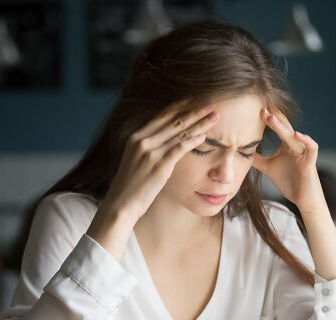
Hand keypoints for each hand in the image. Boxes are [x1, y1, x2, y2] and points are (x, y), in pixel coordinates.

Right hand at [102, 102, 219, 221]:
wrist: (121, 203)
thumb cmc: (130, 185)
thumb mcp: (135, 160)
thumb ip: (147, 148)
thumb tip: (163, 142)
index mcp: (136, 137)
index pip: (162, 116)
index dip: (180, 106)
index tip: (195, 99)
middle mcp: (143, 141)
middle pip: (174, 121)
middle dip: (194, 111)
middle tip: (211, 103)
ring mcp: (151, 152)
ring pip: (180, 132)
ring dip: (200, 123)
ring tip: (215, 117)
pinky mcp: (159, 166)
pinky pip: (179, 149)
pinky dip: (193, 141)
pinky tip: (204, 136)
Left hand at [253, 108, 325, 214]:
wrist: (303, 199)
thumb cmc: (289, 181)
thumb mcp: (268, 168)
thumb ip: (257, 159)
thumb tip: (239, 151)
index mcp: (286, 145)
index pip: (277, 127)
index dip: (268, 118)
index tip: (255, 108)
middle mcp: (295, 145)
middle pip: (284, 127)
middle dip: (273, 116)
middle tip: (260, 106)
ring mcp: (304, 152)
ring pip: (293, 135)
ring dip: (282, 126)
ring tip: (270, 117)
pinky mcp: (310, 162)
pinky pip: (311, 147)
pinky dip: (305, 140)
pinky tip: (296, 134)